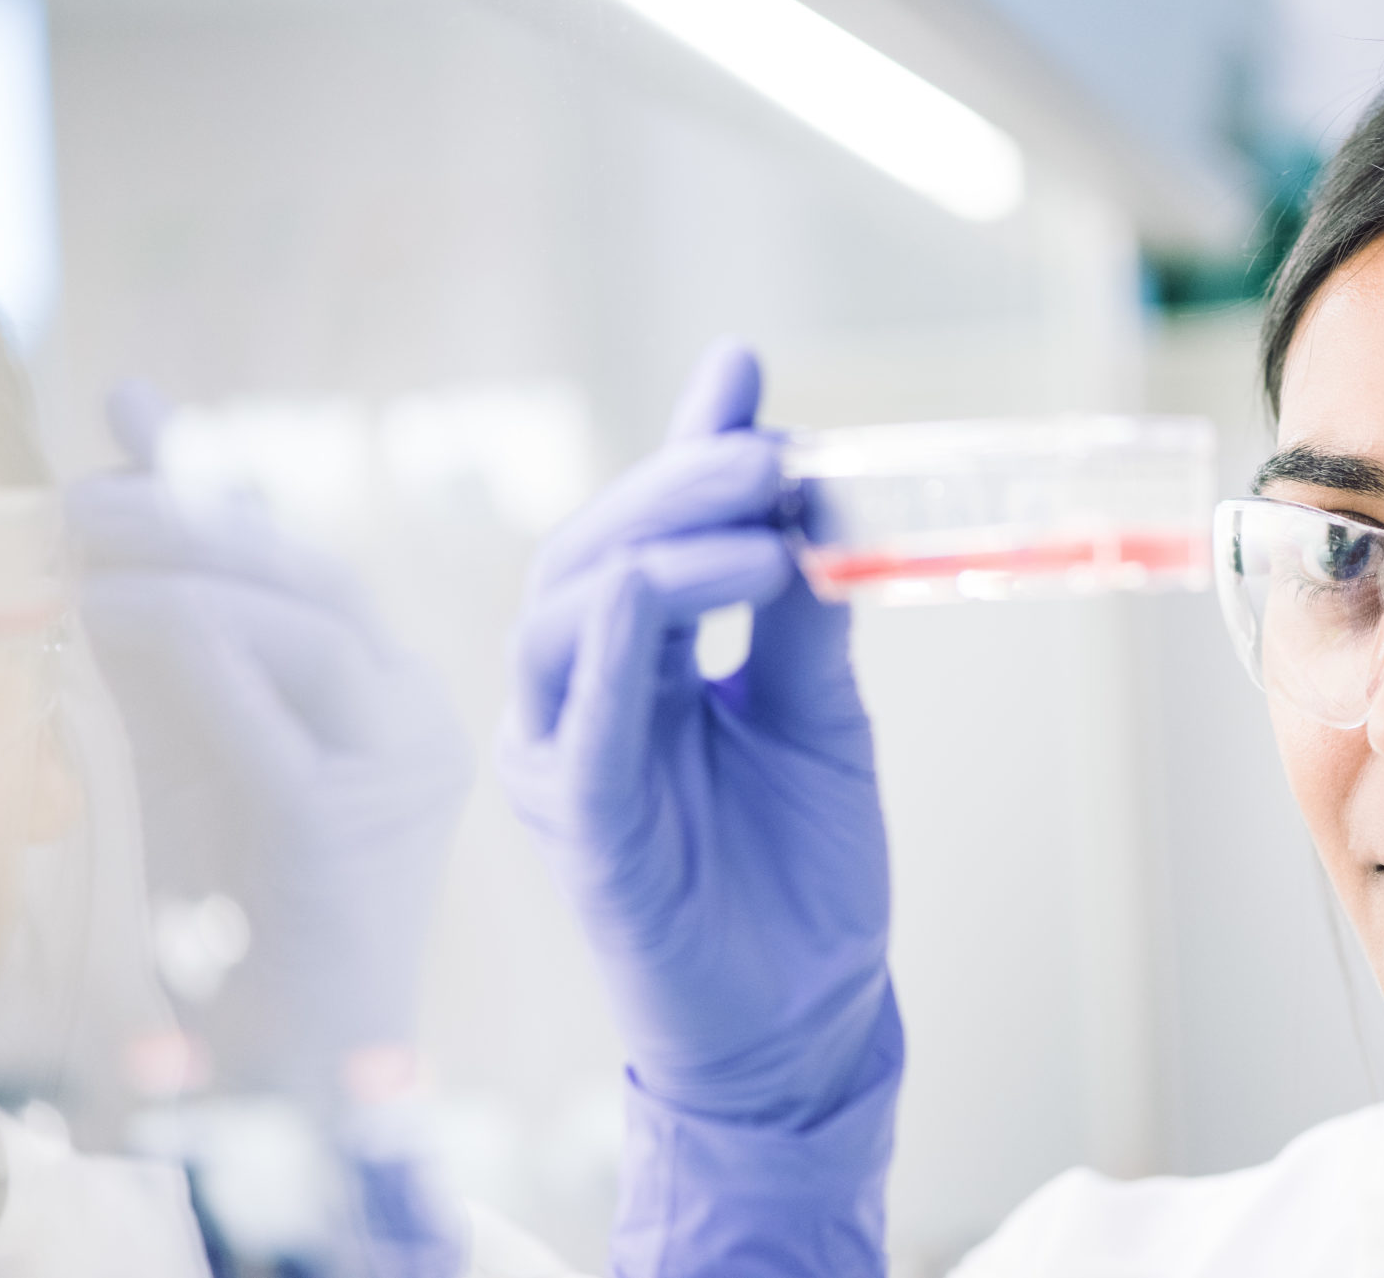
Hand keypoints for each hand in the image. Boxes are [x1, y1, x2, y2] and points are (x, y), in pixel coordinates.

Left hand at [68, 382, 470, 1095]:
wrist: (291, 1067)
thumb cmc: (236, 921)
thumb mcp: (197, 754)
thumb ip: (171, 642)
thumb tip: (107, 524)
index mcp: (396, 702)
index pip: (305, 565)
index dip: (212, 482)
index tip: (123, 405)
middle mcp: (417, 721)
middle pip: (314, 577)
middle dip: (192, 513)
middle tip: (80, 495)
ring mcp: (398, 767)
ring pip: (300, 622)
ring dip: (178, 568)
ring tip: (79, 551)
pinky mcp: (349, 824)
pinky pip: (262, 702)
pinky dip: (184, 640)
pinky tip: (109, 613)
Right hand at [498, 342, 895, 1128]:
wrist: (806, 1014)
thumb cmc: (802, 869)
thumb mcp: (816, 713)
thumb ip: (799, 611)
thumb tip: (812, 492)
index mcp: (638, 666)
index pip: (651, 535)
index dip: (688, 448)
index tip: (743, 370)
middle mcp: (583, 699)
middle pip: (598, 555)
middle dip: (679, 484)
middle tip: (767, 446)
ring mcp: (567, 757)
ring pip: (573, 613)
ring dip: (662, 543)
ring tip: (762, 513)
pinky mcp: (578, 823)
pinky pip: (582, 717)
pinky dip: (626, 636)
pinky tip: (686, 585)